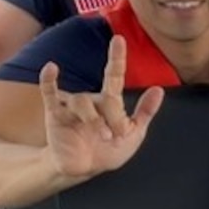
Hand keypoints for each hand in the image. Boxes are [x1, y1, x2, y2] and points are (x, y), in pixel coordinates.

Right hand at [38, 35, 164, 179]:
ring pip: (82, 102)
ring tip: (103, 136)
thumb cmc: (109, 151)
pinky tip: (51, 69)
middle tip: (118, 135)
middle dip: (114, 118)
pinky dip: (49, 81)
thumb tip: (159, 89)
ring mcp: (72, 107)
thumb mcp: (134, 134)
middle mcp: (91, 101)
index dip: (117, 57)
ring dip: (94, 120)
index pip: (114, 75)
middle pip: (103, 98)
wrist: (85, 169)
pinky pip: (50, 94)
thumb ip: (145, 112)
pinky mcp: (55, 116)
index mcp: (110, 103)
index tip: (118, 39)